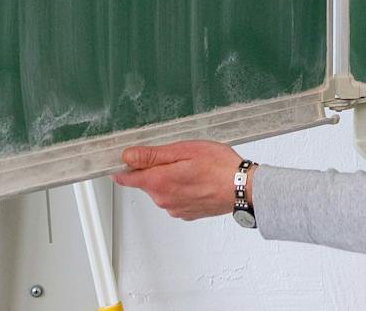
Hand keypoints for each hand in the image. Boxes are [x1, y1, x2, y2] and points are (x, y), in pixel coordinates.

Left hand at [113, 140, 247, 220]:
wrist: (243, 189)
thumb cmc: (219, 166)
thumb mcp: (184, 150)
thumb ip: (152, 155)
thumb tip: (127, 156)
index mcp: (159, 182)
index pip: (126, 178)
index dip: (122, 167)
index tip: (125, 159)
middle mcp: (163, 200)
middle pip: (146, 182)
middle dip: (155, 168)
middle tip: (178, 155)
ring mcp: (175, 209)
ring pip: (162, 189)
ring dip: (170, 178)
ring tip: (194, 167)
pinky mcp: (186, 214)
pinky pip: (175, 198)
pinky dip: (182, 188)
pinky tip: (198, 179)